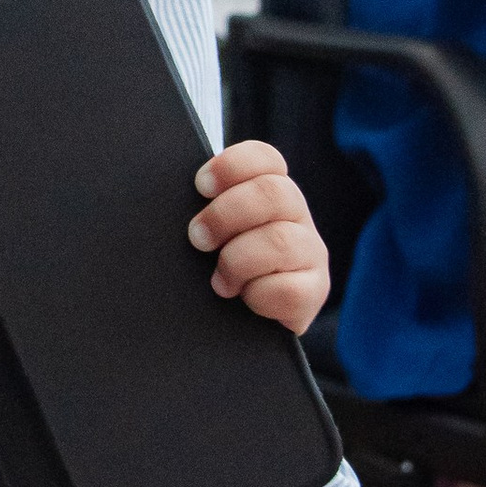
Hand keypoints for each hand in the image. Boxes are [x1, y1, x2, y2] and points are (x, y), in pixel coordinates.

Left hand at [188, 139, 328, 331]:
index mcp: (273, 193)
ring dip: (237, 261)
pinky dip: (257, 296)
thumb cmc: (220, 270)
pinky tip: (245, 299)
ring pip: (279, 240)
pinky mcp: (314, 292)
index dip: (231, 166)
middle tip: (198, 238)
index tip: (200, 186)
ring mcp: (311, 254)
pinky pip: (288, 288)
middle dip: (224, 215)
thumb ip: (205, 209)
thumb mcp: (213, 234)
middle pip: (273, 193)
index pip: (265, 159)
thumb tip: (171, 198)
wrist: (241, 327)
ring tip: (220, 281)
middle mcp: (298, 217)